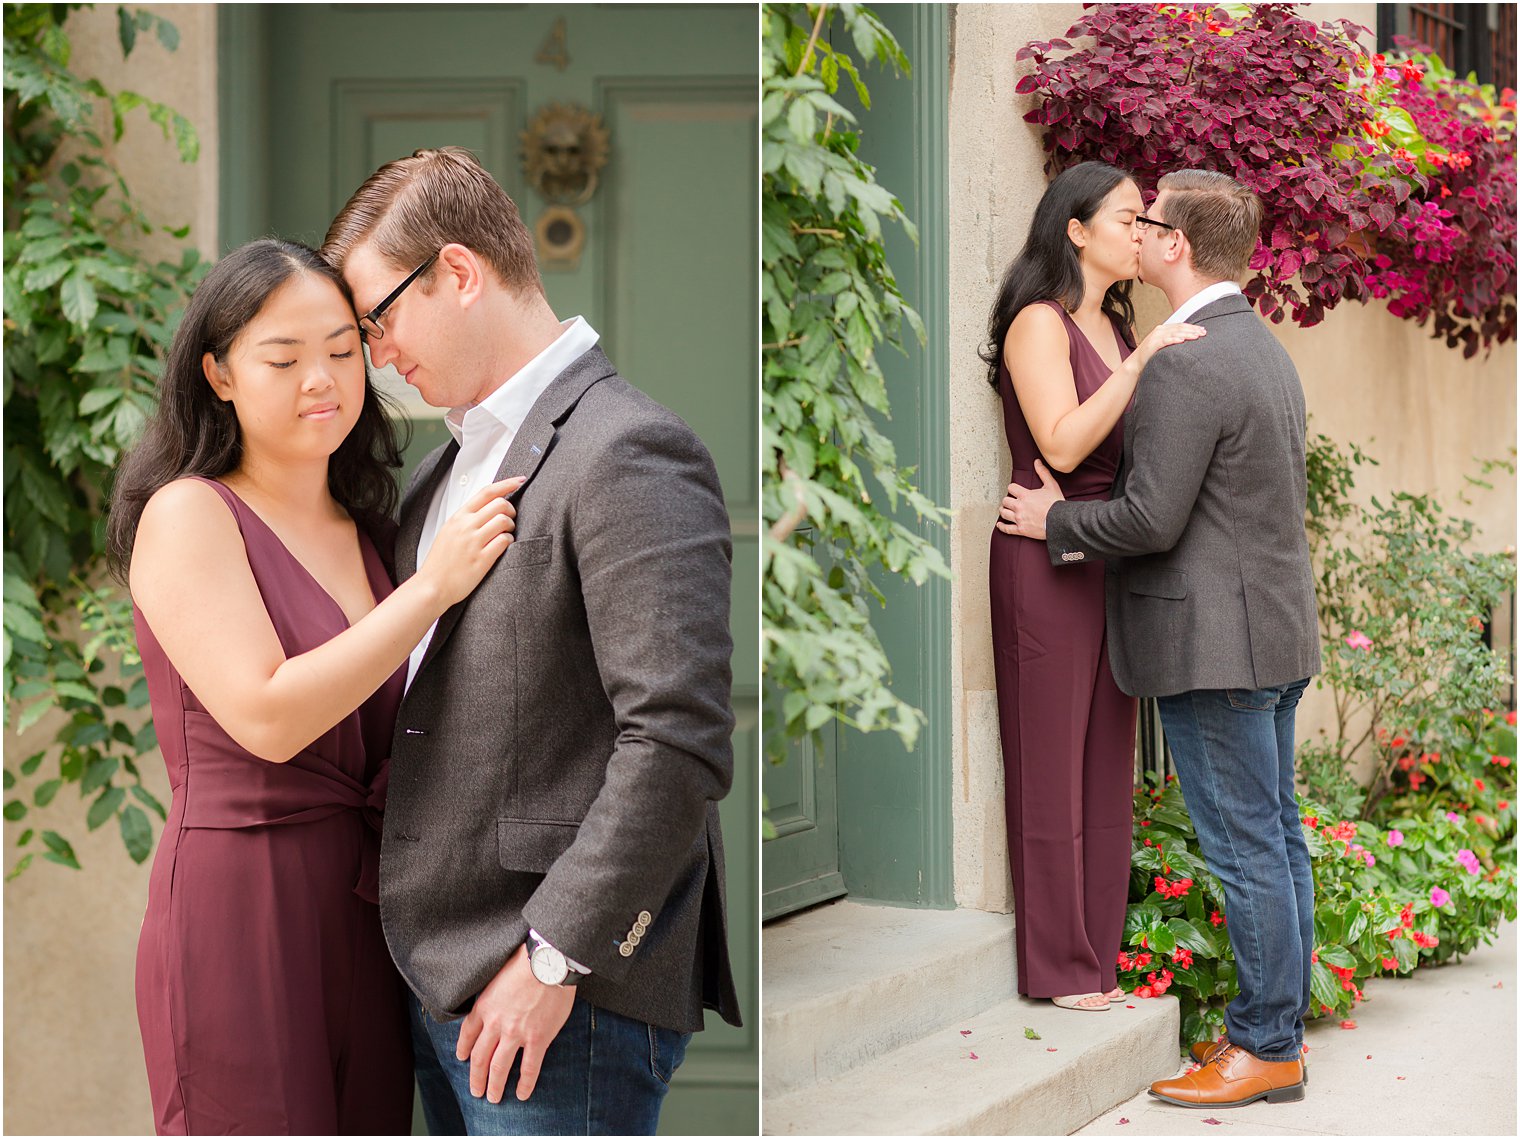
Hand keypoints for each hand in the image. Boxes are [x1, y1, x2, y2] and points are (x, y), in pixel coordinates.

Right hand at [417, 477, 524, 607]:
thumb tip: (485, 508)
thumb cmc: (440, 562)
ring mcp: (474, 542)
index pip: (486, 492)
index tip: (520, 480)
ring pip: (504, 520)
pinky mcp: (481, 559)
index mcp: (458, 517)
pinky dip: (509, 541)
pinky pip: (504, 541)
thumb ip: (466, 519)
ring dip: (511, 526)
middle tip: (510, 519)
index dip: (507, 484)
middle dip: (511, 509)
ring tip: (506, 534)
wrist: (432, 586)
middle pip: (500, 504)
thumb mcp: (448, 531)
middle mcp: (466, 526)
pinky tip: (503, 545)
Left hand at [456, 943, 575, 1102]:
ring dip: (494, 1086)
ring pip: (499, 1067)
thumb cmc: (525, 961)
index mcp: (484, 1007)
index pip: (468, 1034)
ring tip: (493, 1097)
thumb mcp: (497, 975)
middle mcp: (496, 1024)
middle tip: (476, 1090)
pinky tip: (522, 1094)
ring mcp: (516, 1034)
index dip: (464, 1049)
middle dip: (476, 1077)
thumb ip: (492, 994)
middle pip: (479, 1057)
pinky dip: (525, 1084)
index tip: (462, 1058)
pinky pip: (529, 1068)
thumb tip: (493, 999)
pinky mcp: (538, 1039)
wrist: (549, 961)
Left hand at [996, 459, 1064, 539]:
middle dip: (1007, 500)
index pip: (1011, 488)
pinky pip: (1007, 529)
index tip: (1014, 491)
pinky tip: (1000, 525)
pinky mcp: (1021, 530)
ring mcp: (1019, 518)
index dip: (1012, 488)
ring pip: (1004, 513)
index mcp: (1025, 495)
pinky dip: (1002, 527)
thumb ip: (1043, 473)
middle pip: (1005, 501)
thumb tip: (1037, 462)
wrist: (1060, 520)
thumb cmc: (1056, 503)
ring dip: (1003, 511)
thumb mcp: (1051, 485)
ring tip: (1005, 510)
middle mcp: (1019, 506)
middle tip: (1010, 501)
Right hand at [1130, 321, 1205, 372]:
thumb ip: (1172, 341)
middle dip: (1192, 330)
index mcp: (1163, 329)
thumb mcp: (1163, 346)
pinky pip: (1165, 340)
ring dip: (1186, 334)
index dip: (1192, 327)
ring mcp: (1155, 336)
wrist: (1135, 364)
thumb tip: (1186, 341)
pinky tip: (1182, 340)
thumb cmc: (1150, 356)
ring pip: (1174, 333)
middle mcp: (1159, 330)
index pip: (1180, 326)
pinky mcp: (1152, 344)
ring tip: (1196, 336)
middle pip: (1179, 328)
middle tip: (1203, 333)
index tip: (1203, 330)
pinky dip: (1174, 339)